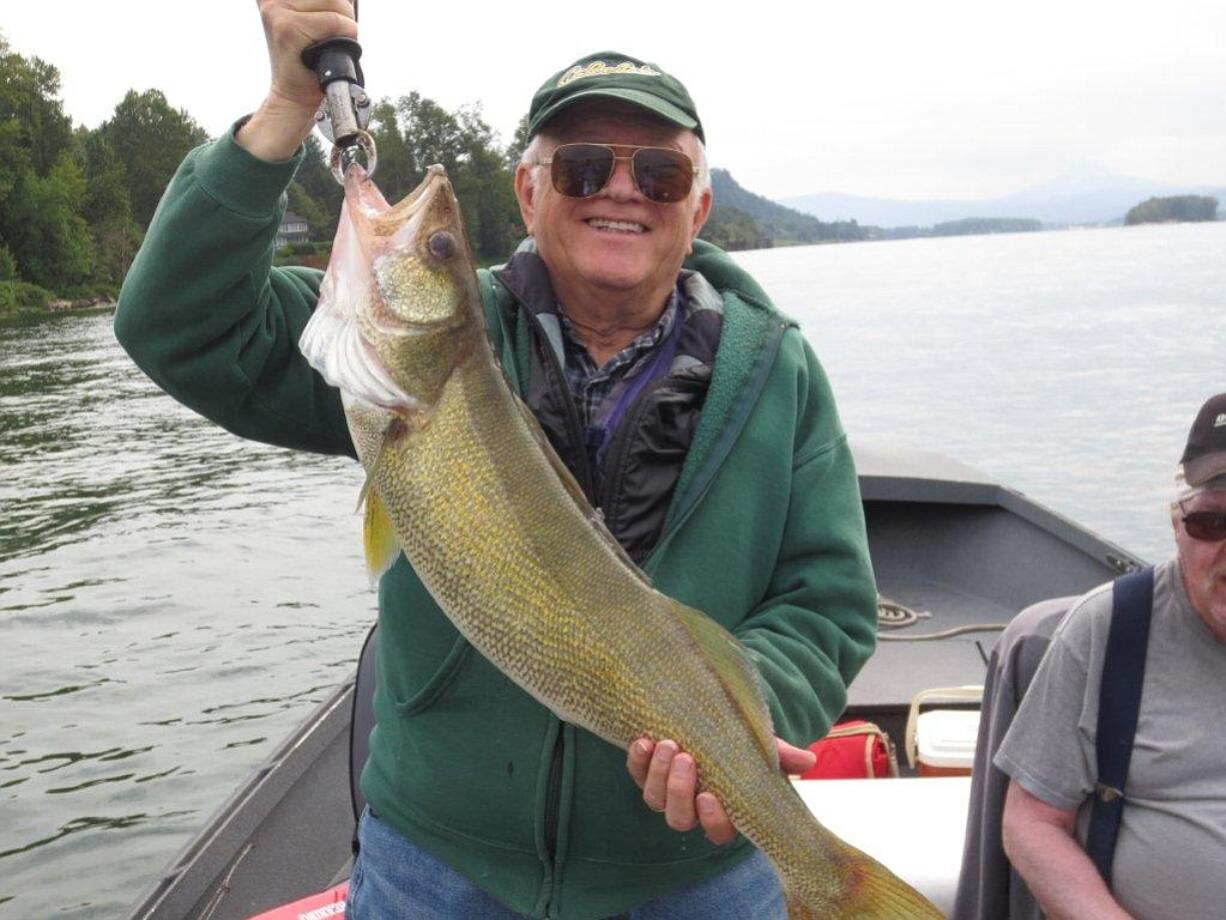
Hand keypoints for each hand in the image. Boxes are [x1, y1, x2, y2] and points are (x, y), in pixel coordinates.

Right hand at [239, 0, 358, 159]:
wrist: (296, 97)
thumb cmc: (308, 63)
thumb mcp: (309, 23)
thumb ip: (320, 6)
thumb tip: (345, 0)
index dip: (333, 6)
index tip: (328, 25)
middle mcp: (272, 0)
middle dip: (342, 15)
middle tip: (327, 39)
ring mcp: (277, 11)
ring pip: (338, 4)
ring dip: (344, 28)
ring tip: (325, 45)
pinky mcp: (287, 27)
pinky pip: (335, 22)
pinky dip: (344, 36)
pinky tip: (327, 51)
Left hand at [626, 736, 816, 844]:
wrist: (699, 715)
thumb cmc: (735, 739)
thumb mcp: (758, 745)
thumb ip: (779, 754)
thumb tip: (808, 761)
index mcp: (722, 808)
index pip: (718, 832)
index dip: (713, 820)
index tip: (710, 795)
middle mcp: (692, 806)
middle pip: (680, 819)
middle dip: (680, 791)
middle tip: (687, 758)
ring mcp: (665, 791)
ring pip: (655, 800)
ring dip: (658, 774)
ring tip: (668, 744)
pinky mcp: (643, 772)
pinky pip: (634, 775)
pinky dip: (637, 759)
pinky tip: (644, 740)